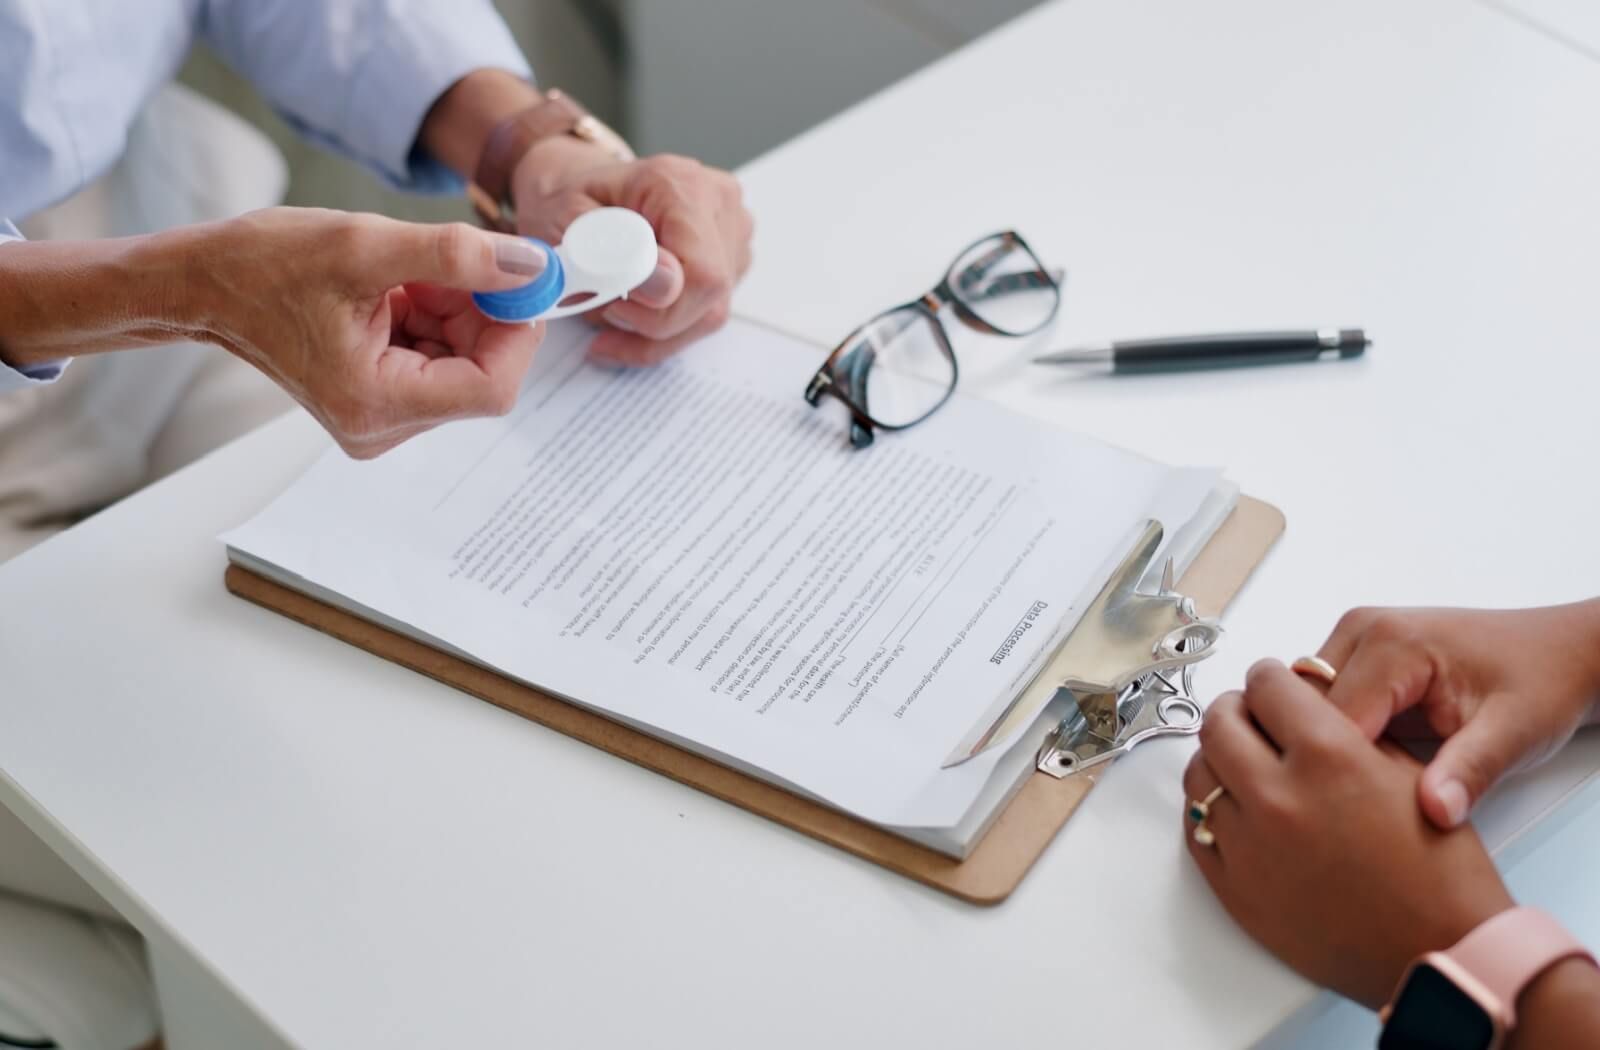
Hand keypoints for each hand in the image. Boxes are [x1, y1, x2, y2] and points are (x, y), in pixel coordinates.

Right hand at [198, 208, 547, 457]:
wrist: (205, 284)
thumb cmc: (264, 266)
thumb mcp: (367, 245)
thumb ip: (457, 257)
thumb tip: (532, 267)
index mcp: (376, 404)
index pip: (491, 387)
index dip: (517, 330)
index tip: (521, 277)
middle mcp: (382, 427)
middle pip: (480, 374)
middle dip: (479, 313)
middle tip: (447, 262)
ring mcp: (382, 418)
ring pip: (463, 362)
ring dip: (452, 309)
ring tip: (400, 275)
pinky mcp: (381, 400)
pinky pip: (437, 358)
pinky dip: (434, 316)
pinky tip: (394, 290)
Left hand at [509, 137, 752, 365]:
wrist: (585, 188)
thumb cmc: (573, 198)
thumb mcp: (564, 218)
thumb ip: (608, 250)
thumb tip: (662, 283)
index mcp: (681, 184)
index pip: (702, 272)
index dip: (663, 307)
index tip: (615, 306)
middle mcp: (718, 202)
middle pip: (710, 298)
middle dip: (653, 324)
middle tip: (606, 313)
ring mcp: (733, 231)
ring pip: (711, 313)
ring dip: (658, 334)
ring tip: (611, 319)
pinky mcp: (733, 257)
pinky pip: (708, 312)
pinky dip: (667, 328)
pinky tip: (632, 319)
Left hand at [1183, 660, 1514, 1007]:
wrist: (1442, 953)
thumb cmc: (1441, 869)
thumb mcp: (1409, 774)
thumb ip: (1344, 730)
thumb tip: (1300, 708)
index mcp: (1328, 755)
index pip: (1266, 685)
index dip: (1270, 679)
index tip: (1273, 685)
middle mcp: (1278, 795)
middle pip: (1219, 724)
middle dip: (1235, 710)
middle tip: (1252, 717)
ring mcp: (1248, 844)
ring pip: (1198, 774)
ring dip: (1217, 758)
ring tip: (1243, 763)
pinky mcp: (1234, 888)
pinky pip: (1196, 828)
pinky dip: (1209, 807)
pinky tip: (1234, 806)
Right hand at [1313, 603, 1599, 828]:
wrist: (1563, 652)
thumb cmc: (1542, 680)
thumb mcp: (1516, 732)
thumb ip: (1471, 770)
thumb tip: (1435, 810)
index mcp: (1391, 641)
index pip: (1326, 718)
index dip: (1332, 773)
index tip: (1349, 817)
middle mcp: (1362, 631)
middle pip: (1301, 710)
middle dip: (1319, 759)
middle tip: (1354, 809)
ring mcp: (1355, 640)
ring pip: (1302, 708)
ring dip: (1321, 749)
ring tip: (1360, 790)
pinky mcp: (1357, 657)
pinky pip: (1321, 703)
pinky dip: (1333, 738)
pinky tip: (1366, 768)